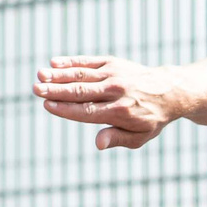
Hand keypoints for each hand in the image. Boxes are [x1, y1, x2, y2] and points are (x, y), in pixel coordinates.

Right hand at [34, 55, 182, 149]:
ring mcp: (114, 74)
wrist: (170, 90)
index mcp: (120, 112)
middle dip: (57, 90)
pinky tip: (54, 63)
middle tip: (35, 89)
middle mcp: (116, 91)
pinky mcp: (113, 62)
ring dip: (59, 74)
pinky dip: (72, 62)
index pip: (87, 111)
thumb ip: (117, 138)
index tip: (47, 105)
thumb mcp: (140, 136)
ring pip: (82, 74)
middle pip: (81, 91)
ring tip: (40, 74)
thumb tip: (98, 144)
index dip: (66, 109)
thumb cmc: (150, 118)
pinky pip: (89, 62)